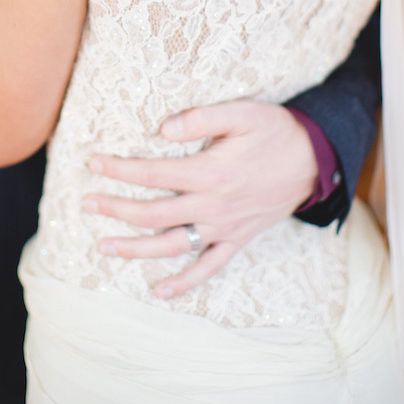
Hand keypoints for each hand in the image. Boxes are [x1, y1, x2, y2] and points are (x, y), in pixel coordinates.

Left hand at [85, 99, 317, 297]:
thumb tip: (162, 129)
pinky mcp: (237, 239)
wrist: (316, 161)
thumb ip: (201, 119)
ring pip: (172, 246)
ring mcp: (225, 227)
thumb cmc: (275, 131)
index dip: (120, 170)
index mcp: (210, 172)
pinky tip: (160, 291)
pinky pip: (209, 268)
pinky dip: (184, 282)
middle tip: (87, 203)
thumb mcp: (242, 113)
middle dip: (116, 209)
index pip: (153, 174)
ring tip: (104, 247)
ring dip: (136, 249)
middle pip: (153, 214)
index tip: (94, 164)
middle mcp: (213, 205)